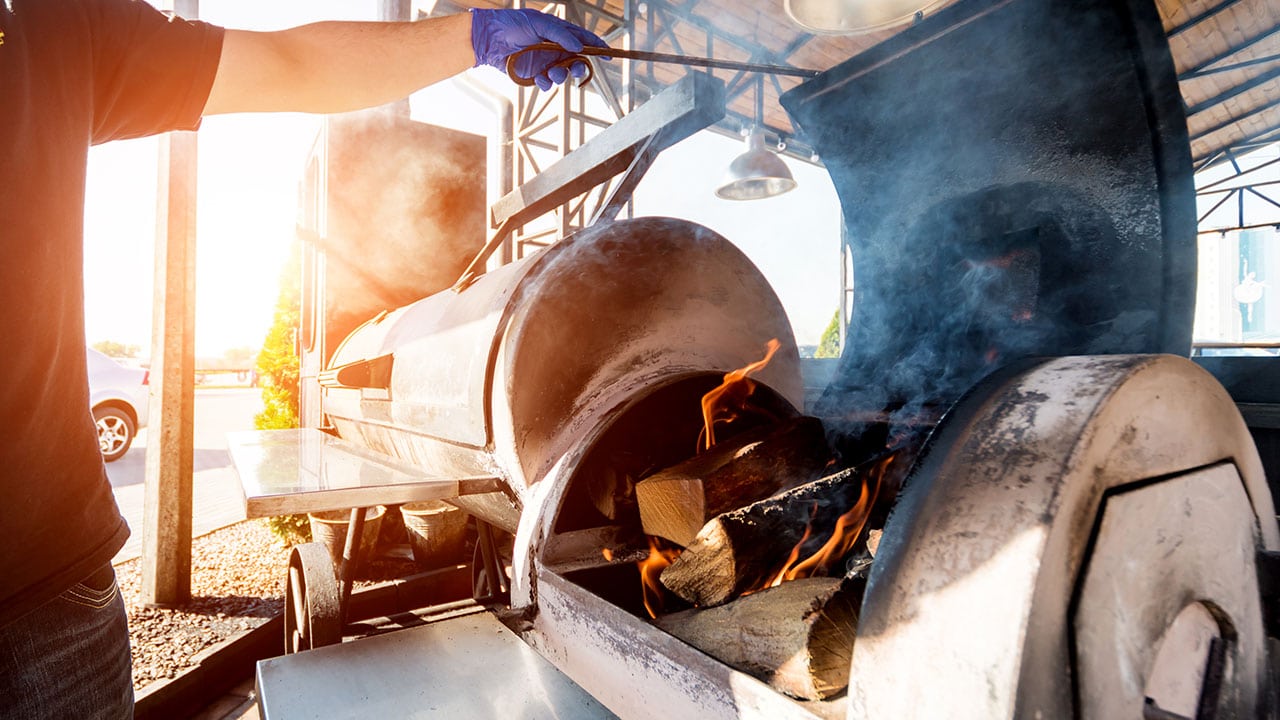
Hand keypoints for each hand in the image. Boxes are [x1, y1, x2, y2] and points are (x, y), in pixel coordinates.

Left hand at [470, 8, 609, 89]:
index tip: (609, 54)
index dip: (597, 46)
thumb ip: (560, 35)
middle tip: (576, 69)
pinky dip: (546, 83)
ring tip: (552, 73)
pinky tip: (539, 78)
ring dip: (561, 75)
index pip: (583, 40)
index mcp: (559, 33)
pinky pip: (547, 84)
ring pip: (563, 74)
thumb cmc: (513, 24)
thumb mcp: (539, 24)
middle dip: (579, 67)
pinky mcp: (534, 75)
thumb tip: (579, 48)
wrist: (489, 39)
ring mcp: (545, 63)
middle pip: (577, 61)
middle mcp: (555, 49)